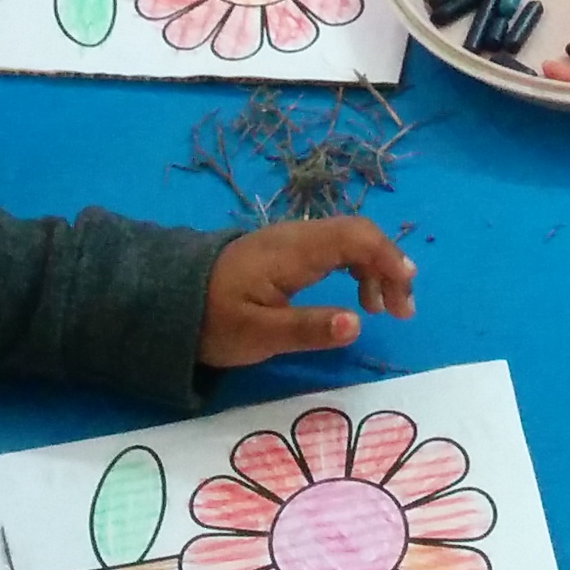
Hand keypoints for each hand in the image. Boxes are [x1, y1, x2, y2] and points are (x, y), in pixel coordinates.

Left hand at [200, 216, 418, 366]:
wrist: (166, 301)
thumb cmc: (212, 321)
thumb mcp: (258, 335)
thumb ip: (307, 329)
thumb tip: (356, 324)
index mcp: (294, 251)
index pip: (357, 238)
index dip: (389, 262)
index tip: (403, 301)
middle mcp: (297, 236)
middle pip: (359, 234)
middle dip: (389, 266)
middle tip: (401, 311)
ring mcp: (291, 241)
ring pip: (348, 240)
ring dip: (374, 268)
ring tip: (383, 308)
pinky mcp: (286, 252)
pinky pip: (334, 248)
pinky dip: (356, 268)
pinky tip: (357, 296)